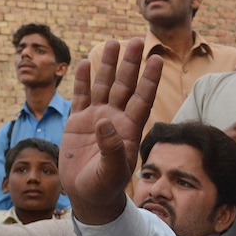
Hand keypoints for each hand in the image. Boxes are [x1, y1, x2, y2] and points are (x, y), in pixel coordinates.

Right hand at [59, 38, 161, 224]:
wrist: (89, 196)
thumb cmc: (106, 186)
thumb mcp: (112, 171)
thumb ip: (112, 149)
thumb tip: (104, 122)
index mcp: (130, 128)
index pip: (143, 98)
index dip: (149, 78)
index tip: (156, 58)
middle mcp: (116, 118)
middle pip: (125, 85)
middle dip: (131, 63)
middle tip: (137, 40)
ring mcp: (97, 118)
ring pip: (104, 85)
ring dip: (109, 65)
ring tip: (113, 42)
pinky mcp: (78, 122)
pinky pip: (81, 96)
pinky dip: (82, 80)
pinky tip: (85, 62)